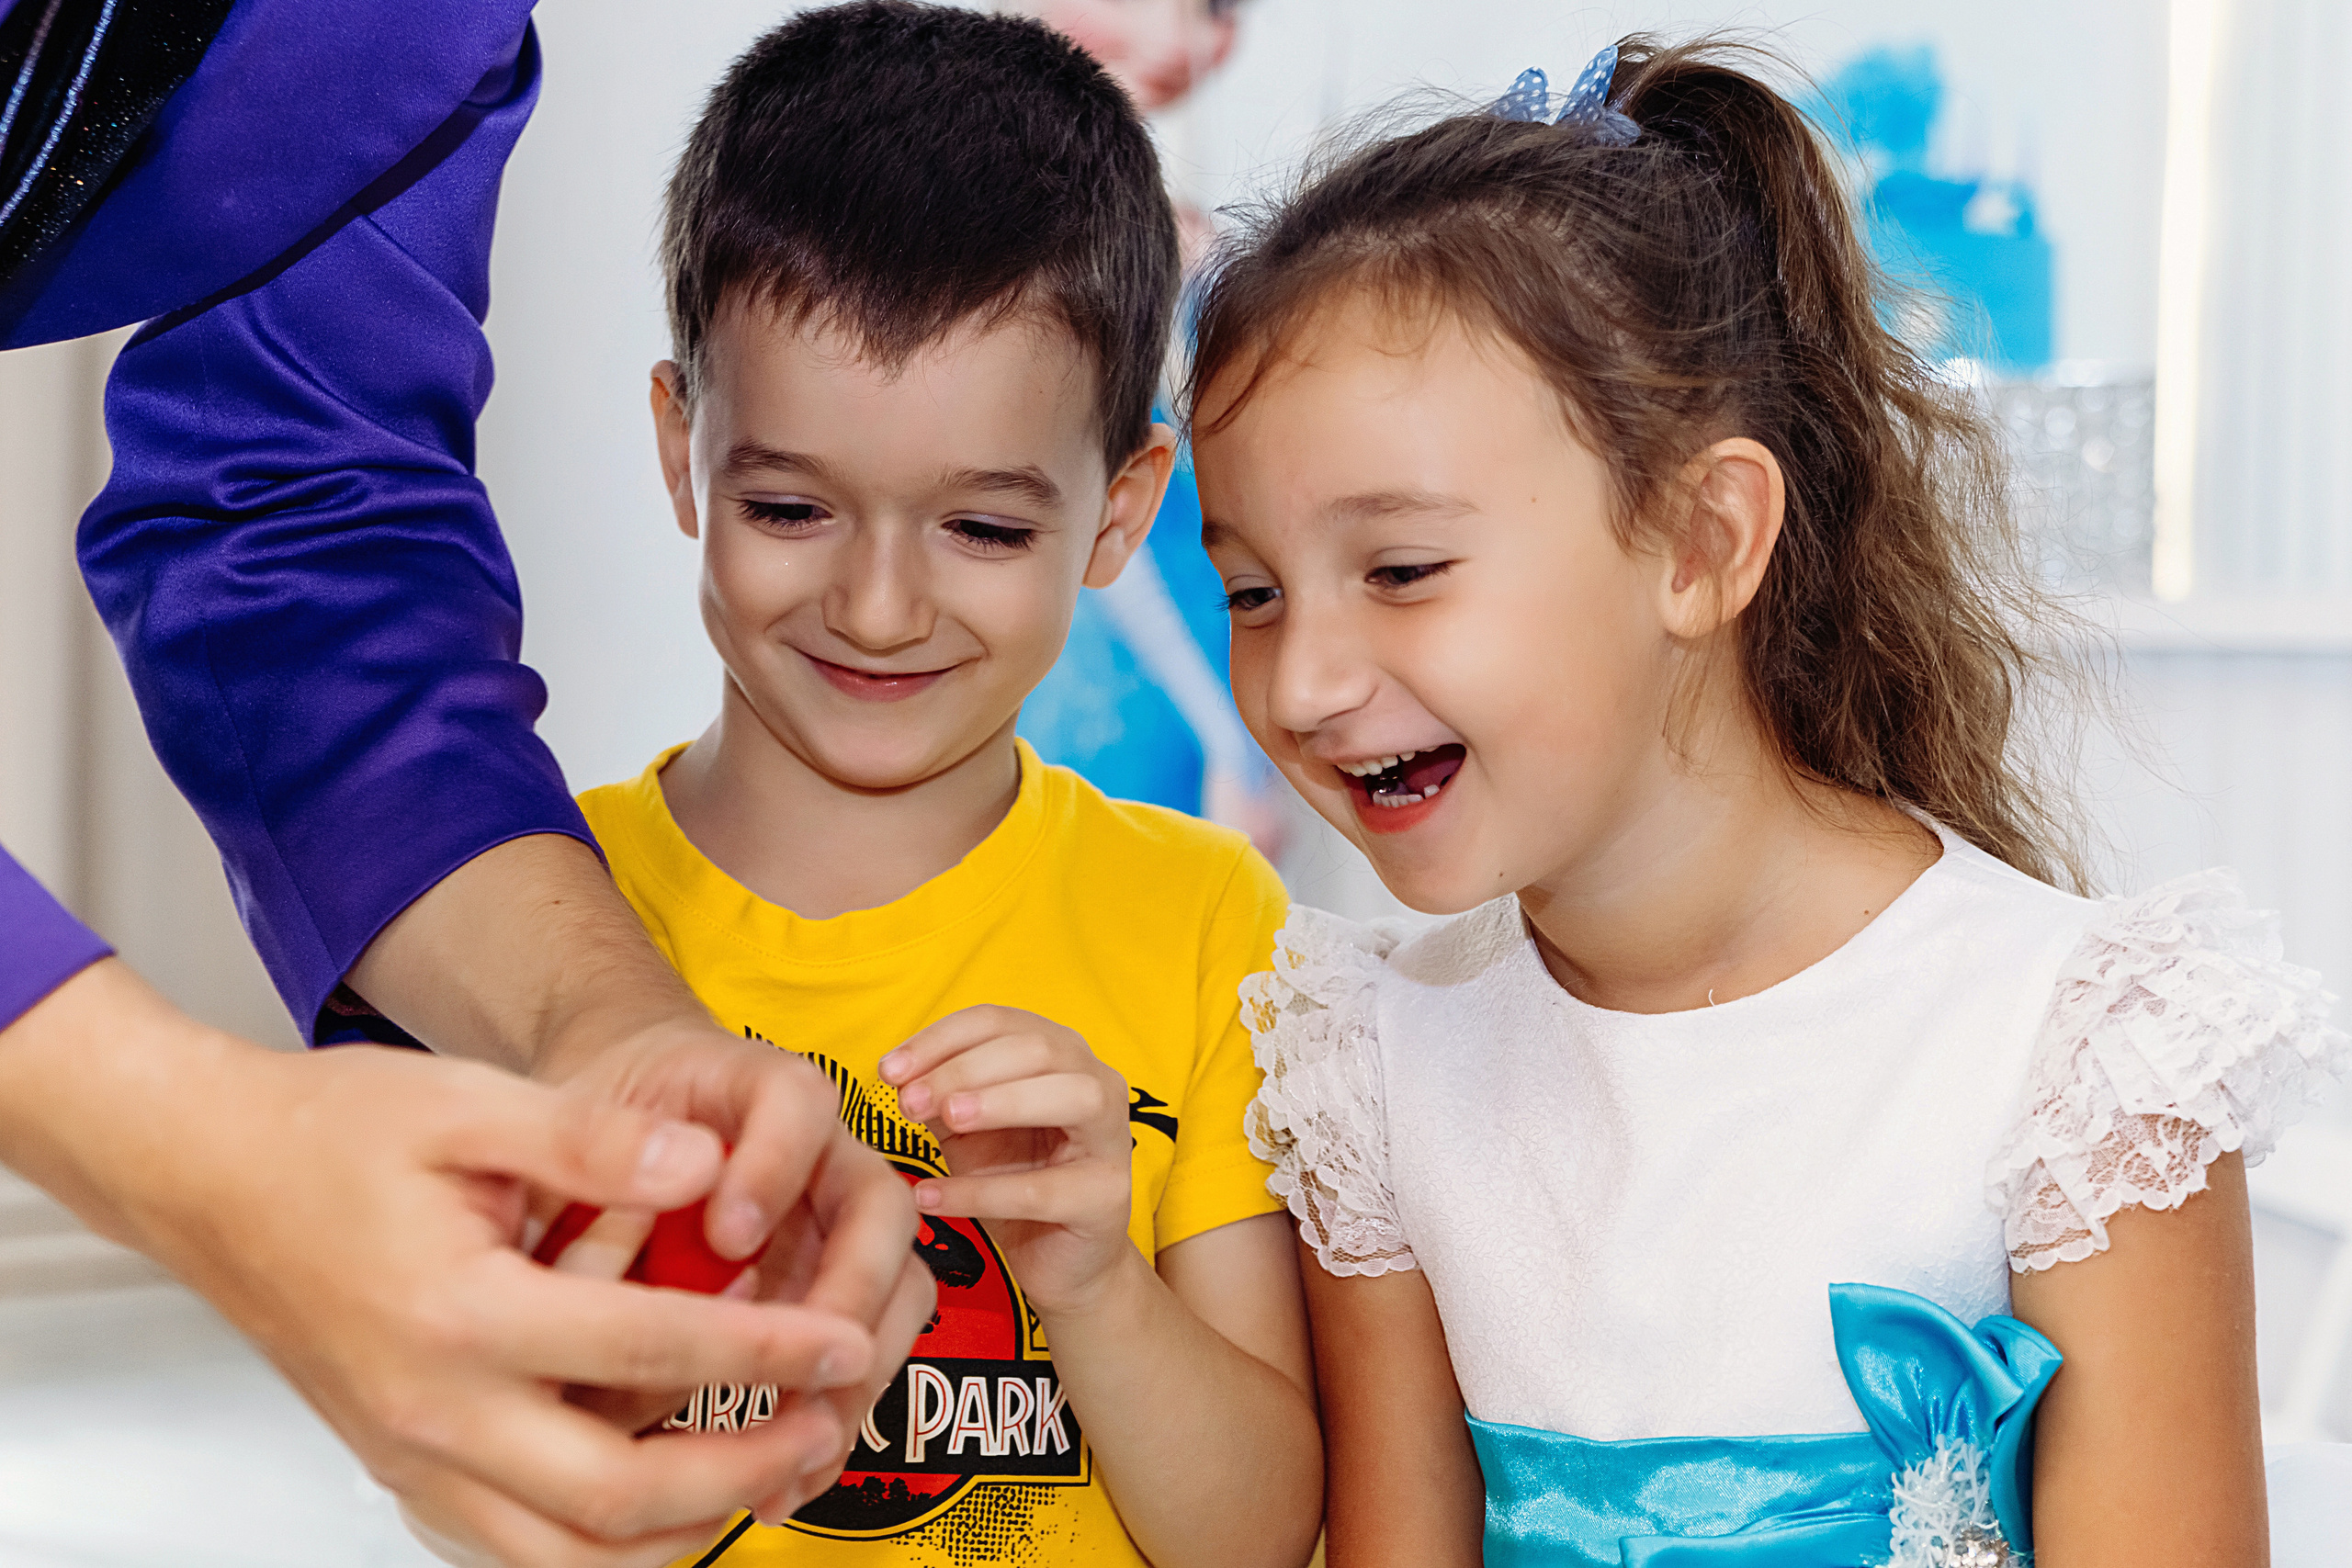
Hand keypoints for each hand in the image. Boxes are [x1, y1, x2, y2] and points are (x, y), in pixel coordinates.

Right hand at [0, 960, 902, 1566]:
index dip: (762, 1351)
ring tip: (769, 1471)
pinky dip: (605, 1542)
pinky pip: (517, 1546)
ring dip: (682, 1531)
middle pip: (615, 1497)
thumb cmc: (331, 1132)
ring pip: (566, 1555)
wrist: (209, 1175)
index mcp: (459, 1312)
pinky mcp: (403, 1468)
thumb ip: (595, 1138)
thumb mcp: (469, 1101)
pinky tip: (672, 1495)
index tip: (841, 1338)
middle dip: (740, 1471)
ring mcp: (411, 1455)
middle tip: (824, 1424)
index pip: (646, 1352)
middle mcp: (432, 1409)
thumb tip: (709, 1162)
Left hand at [879, 1006, 1134, 1313]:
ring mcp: (1111, 1139)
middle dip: (964, 1069)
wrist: (1058, 1260)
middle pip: (1038, 1049)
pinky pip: (1043, 1190)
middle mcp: (1098, 1082)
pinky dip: (981, 1192)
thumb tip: (898, 1074)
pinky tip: (931, 1197)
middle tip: (908, 1102)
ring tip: (943, 1122)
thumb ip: (940, 1096)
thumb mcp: (968, 1129)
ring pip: (1070, 1097)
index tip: (888, 1070)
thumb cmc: (1014, 1180)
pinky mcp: (1106, 1198)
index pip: (1000, 1022)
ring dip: (1000, 1102)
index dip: (940, 1039)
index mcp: (1061, 1054)